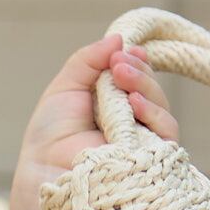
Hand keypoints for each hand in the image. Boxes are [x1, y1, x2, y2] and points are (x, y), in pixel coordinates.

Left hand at [16, 32, 181, 193]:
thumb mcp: (65, 87)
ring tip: (121, 75)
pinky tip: (135, 103)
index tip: (125, 50)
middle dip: (138, 71)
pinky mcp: (151, 158)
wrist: (44, 171)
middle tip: (118, 64)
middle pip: (152, 89)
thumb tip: (118, 38)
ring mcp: (143, 140)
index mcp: (115, 104)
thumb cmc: (50, 134)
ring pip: (161, 107)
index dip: (137, 61)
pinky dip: (154, 113)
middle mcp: (133, 121)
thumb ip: (88, 60)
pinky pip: (166, 132)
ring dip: (145, 85)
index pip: (138, 78)